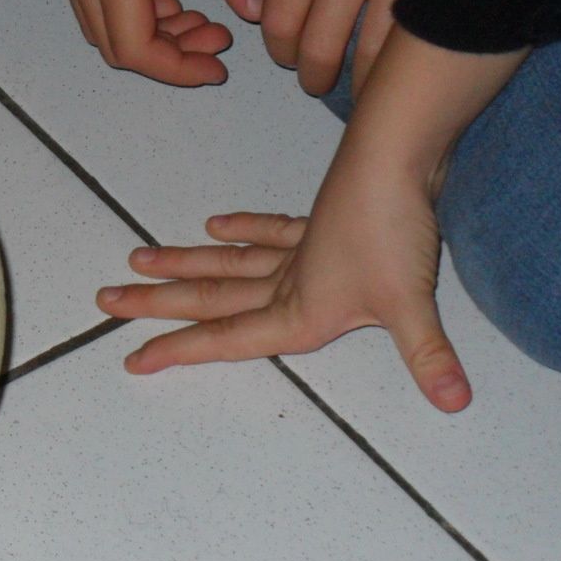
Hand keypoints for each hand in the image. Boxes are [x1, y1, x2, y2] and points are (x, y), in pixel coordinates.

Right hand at [56, 0, 254, 85]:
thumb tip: (250, 8)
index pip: (136, 48)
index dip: (177, 69)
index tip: (219, 65)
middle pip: (113, 45)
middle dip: (166, 54)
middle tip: (217, 40)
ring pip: (101, 24)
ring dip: (148, 32)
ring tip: (200, 17)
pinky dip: (130, 9)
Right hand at [97, 185, 470, 410]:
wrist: (397, 159)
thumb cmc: (395, 231)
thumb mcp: (412, 303)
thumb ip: (428, 355)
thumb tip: (454, 401)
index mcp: (296, 312)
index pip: (223, 338)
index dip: (176, 351)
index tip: (132, 359)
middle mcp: (285, 284)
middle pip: (207, 298)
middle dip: (154, 303)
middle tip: (107, 300)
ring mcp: (297, 251)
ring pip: (225, 264)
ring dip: (181, 264)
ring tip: (138, 259)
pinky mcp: (315, 223)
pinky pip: (269, 232)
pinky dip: (243, 230)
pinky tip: (217, 225)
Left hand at [239, 0, 452, 96]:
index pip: (280, 16)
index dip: (278, 48)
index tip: (285, 55)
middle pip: (319, 44)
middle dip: (311, 72)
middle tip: (314, 77)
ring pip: (366, 51)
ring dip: (353, 77)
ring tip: (350, 82)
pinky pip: (407, 38)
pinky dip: (393, 63)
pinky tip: (387, 70)